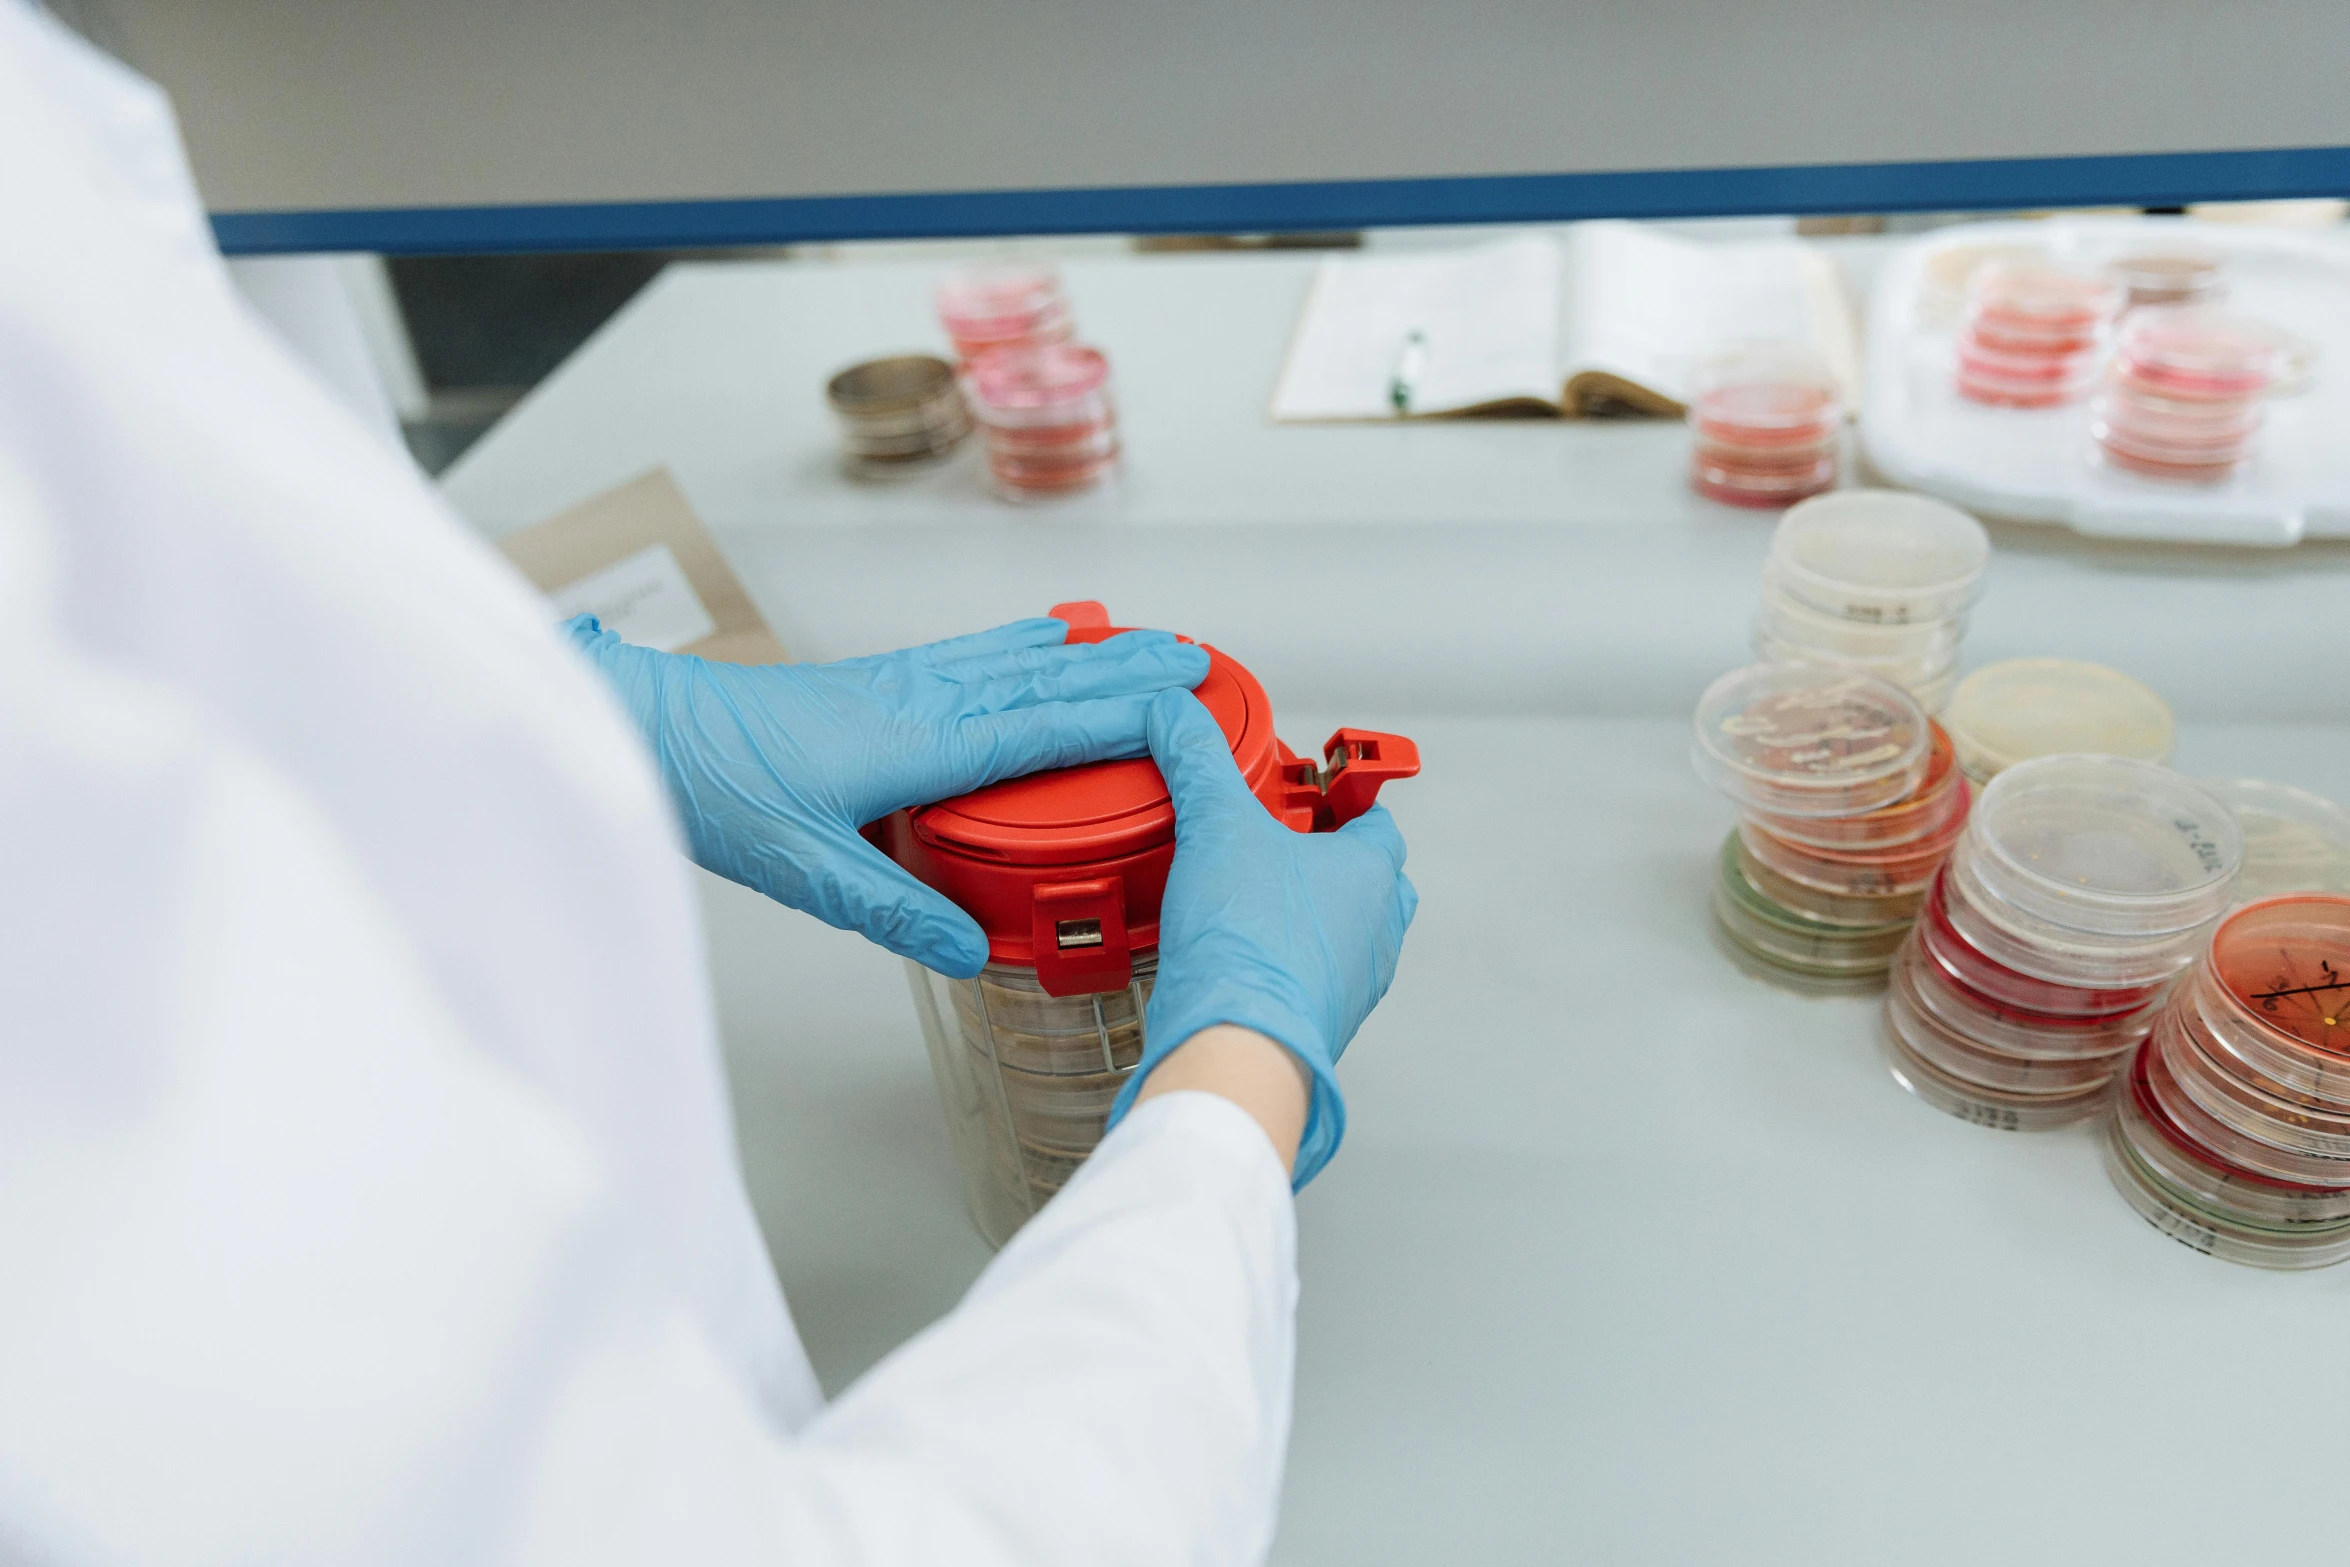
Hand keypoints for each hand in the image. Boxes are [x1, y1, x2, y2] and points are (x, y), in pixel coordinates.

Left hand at [567, 615, 1208, 976]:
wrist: (648, 728)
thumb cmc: (715, 786)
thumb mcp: (805, 868)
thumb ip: (892, 907)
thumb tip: (969, 948)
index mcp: (918, 740)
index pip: (1046, 723)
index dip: (1124, 710)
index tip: (1188, 697)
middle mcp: (920, 698)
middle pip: (1047, 677)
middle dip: (1127, 668)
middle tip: (1197, 659)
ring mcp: (899, 682)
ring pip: (1016, 658)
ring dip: (1088, 651)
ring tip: (1143, 641)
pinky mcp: (877, 681)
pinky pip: (975, 655)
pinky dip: (1026, 645)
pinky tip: (1040, 641)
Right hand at [1111, 690, 1416, 1186]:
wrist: (1236, 1048)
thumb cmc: (1251, 947)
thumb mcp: (1216, 825)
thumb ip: (1197, 760)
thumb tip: (1176, 714)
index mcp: (1372, 874)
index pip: (1375, 818)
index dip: (1339, 797)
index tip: (1304, 787)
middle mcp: (1376, 931)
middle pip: (1361, 878)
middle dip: (1319, 859)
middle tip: (1267, 842)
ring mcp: (1352, 984)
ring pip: (1338, 933)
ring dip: (1301, 916)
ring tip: (1244, 899)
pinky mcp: (1316, 1023)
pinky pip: (1307, 981)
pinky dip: (1280, 964)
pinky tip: (1233, 956)